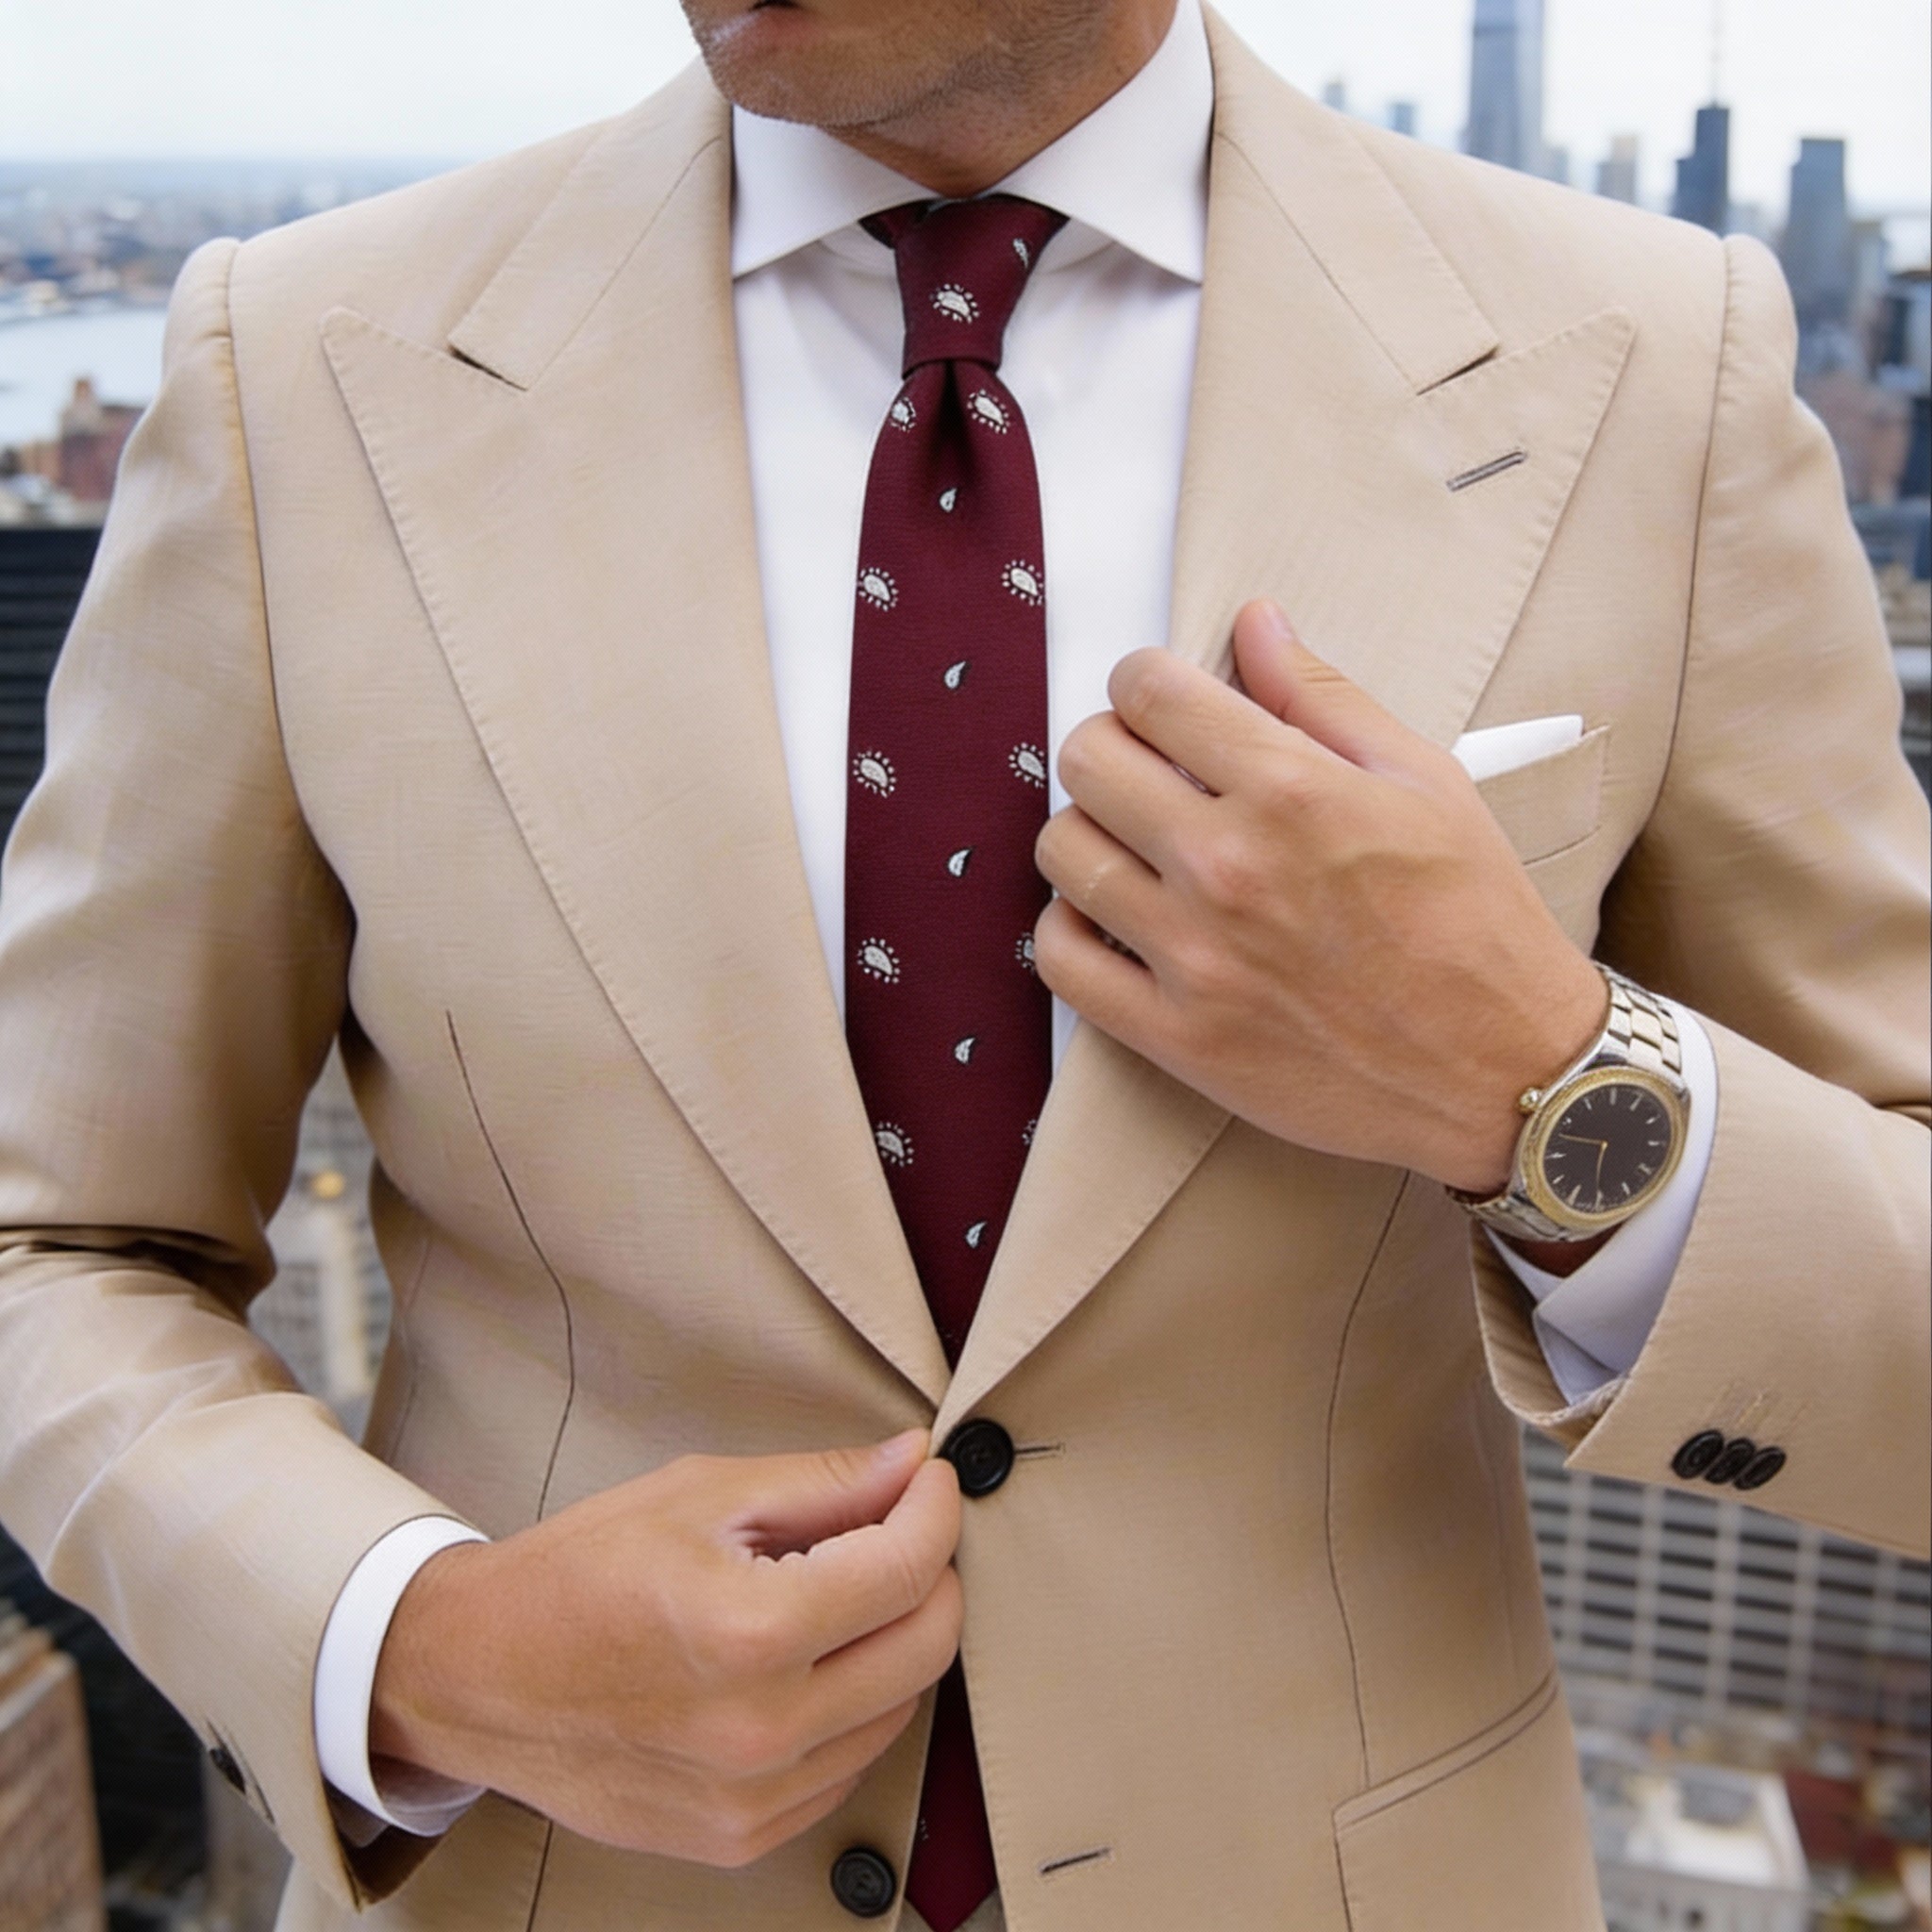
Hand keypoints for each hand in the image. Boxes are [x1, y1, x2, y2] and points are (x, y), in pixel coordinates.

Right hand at [369, 1431, 960, 1866]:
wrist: (478, 1677)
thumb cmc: (579, 1573)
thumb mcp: (700, 1494)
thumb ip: (823, 1483)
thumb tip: (913, 1464)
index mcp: (747, 1631)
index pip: (905, 1568)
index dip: (934, 1509)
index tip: (928, 1480)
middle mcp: (760, 1729)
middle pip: (926, 1646)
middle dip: (932, 1572)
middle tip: (899, 1527)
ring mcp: (752, 1797)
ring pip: (900, 1709)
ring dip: (894, 1640)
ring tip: (840, 1592)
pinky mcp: (741, 1836)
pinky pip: (849, 1765)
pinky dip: (854, 1705)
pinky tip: (807, 1661)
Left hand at [1033, 600, 1605, 1194]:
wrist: (1506, 1070)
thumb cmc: (1476, 923)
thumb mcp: (1425, 781)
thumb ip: (1324, 697)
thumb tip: (1255, 625)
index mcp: (1291, 791)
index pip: (1148, 692)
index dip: (1144, 680)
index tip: (1160, 700)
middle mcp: (1230, 867)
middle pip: (1087, 760)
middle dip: (1110, 746)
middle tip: (1147, 769)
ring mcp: (1195, 957)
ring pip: (1064, 852)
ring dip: (1088, 832)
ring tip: (1133, 844)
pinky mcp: (1177, 1036)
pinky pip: (1062, 961)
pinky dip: (1070, 929)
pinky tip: (1113, 918)